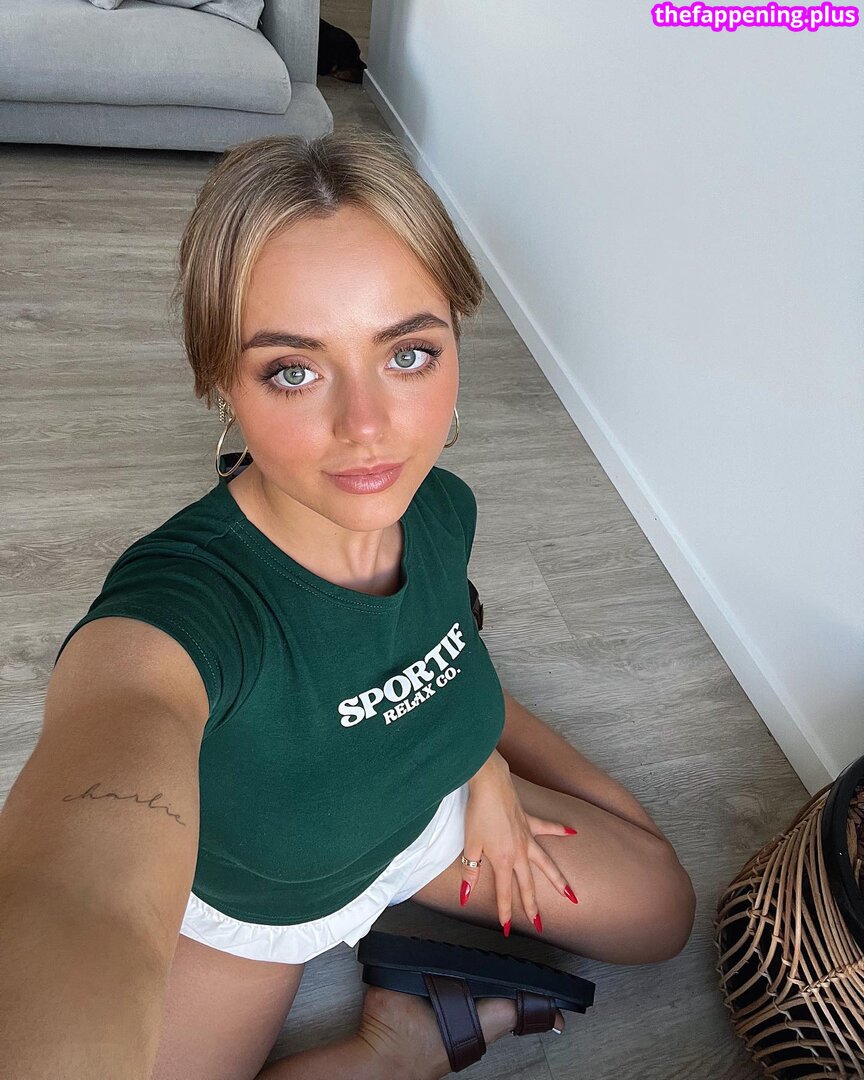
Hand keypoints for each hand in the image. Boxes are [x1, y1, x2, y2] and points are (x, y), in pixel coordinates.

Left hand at [461, 750, 578, 934]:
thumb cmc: (478, 812)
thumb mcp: (470, 844)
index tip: (507, 928)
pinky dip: (559, 830)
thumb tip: (465, 894)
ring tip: (571, 895)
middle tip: (539, 924)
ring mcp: (527, 836)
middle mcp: (520, 851)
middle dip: (533, 905)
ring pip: (546, 862)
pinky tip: (573, 833)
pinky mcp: (529, 820)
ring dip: (558, 879)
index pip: (504, 892)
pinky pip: (548, 827)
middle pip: (528, 883)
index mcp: (503, 860)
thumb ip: (470, 871)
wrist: (490, 783)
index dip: (505, 911)